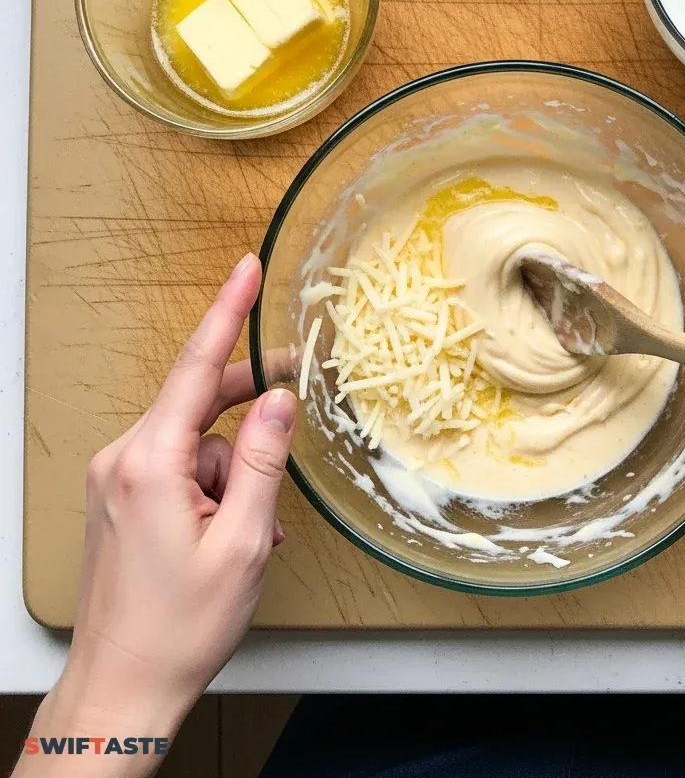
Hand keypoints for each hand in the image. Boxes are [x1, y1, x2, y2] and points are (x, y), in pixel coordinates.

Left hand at [17, 254, 295, 775]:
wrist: (123, 686)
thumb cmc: (180, 625)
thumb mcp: (241, 542)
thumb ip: (262, 461)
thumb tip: (277, 398)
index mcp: (150, 464)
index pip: (195, 369)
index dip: (227, 313)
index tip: (246, 270)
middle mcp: (124, 460)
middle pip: (200, 405)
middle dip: (249, 417)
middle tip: (293, 404)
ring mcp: (118, 478)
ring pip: (197, 442)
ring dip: (234, 475)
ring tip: (249, 531)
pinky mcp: (121, 496)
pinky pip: (180, 467)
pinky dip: (214, 487)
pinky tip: (231, 530)